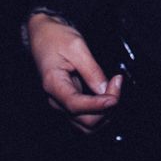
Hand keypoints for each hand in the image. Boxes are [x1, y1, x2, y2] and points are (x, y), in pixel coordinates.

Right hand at [26, 13, 122, 131]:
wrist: (43, 35)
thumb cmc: (56, 37)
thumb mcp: (76, 46)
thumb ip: (91, 70)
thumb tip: (105, 90)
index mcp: (53, 84)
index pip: (76, 105)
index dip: (97, 105)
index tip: (114, 98)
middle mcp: (55, 99)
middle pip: (85, 121)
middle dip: (107, 108)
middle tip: (117, 83)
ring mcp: (62, 104)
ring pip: (87, 125)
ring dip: (105, 114)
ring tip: (114, 90)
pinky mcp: (69, 103)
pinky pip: (86, 117)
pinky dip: (100, 112)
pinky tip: (108, 95)